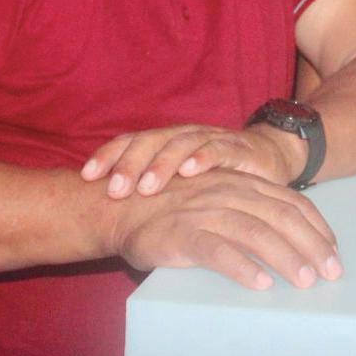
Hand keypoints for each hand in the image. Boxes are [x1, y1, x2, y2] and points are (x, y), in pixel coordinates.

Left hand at [82, 124, 299, 197]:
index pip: (131, 141)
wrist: (268, 159)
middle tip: (116, 190)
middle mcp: (184, 135)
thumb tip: (104, 219)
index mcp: (165, 142)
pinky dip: (204, 158)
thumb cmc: (216, 179)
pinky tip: (191, 170)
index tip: (86, 177)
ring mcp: (212, 139)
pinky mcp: (239, 149)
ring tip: (148, 186)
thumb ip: (151, 195)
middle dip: (131, 164)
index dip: (108, 155)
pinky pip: (219, 149)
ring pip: (181, 143)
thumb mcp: (179, 187)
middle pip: (151, 141)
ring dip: (163, 164)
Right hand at [110, 169, 340, 290]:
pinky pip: (217, 250)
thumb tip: (288, 244)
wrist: (116, 206)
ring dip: (285, 257)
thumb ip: (248, 214)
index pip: (292, 203)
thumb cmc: (173, 209)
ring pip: (256, 232)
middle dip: (312, 245)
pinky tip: (260, 284)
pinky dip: (241, 267)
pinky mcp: (182, 233)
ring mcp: (206, 211)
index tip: (335, 251)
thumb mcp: (217, 201)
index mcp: (244, 185)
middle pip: (282, 217)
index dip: (317, 227)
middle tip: (332, 273)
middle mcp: (231, 193)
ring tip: (305, 281)